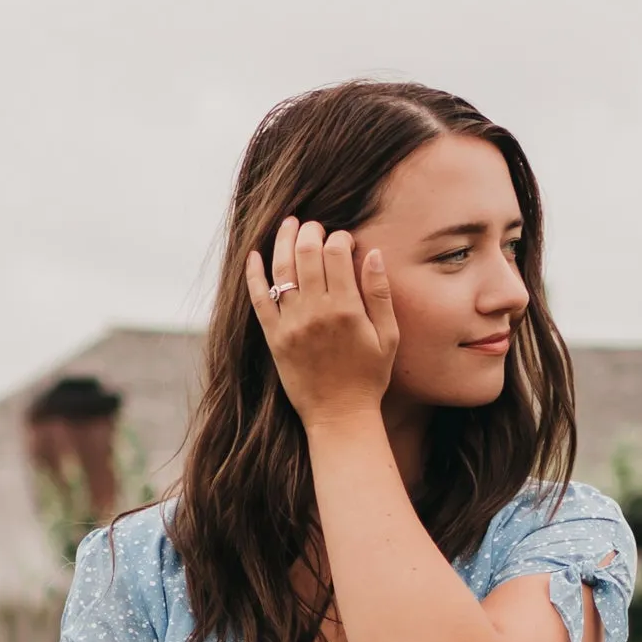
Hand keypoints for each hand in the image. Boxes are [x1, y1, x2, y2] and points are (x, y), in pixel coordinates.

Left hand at [245, 216, 397, 434]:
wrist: (339, 416)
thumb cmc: (369, 377)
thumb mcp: (388, 336)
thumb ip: (380, 294)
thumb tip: (373, 253)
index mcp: (346, 309)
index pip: (336, 254)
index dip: (340, 238)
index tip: (345, 240)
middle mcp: (315, 312)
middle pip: (306, 255)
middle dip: (311, 232)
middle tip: (314, 226)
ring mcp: (291, 324)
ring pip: (281, 270)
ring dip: (284, 242)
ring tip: (289, 225)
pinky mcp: (274, 337)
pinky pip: (259, 299)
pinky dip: (254, 275)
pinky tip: (254, 255)